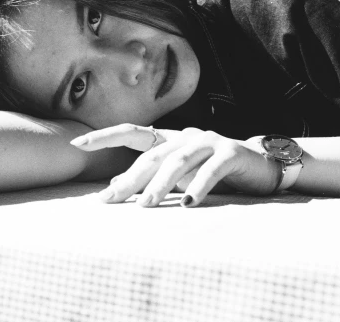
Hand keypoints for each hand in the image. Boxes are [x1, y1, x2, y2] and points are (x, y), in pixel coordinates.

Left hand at [71, 125, 279, 206]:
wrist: (262, 164)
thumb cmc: (214, 171)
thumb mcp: (179, 175)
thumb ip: (150, 177)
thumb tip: (112, 185)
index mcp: (169, 139)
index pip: (131, 133)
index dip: (104, 137)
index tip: (77, 145)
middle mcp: (186, 135)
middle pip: (151, 156)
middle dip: (130, 178)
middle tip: (111, 200)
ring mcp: (209, 141)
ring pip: (178, 162)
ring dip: (160, 185)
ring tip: (146, 206)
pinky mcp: (231, 153)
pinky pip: (212, 170)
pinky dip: (199, 186)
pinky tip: (189, 204)